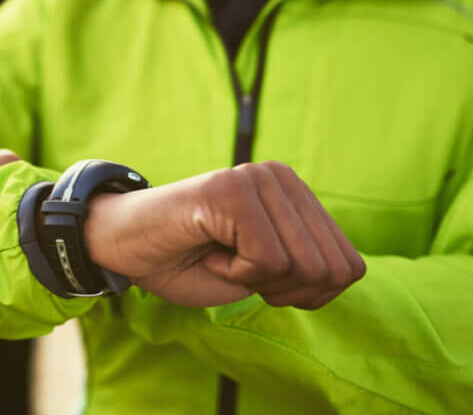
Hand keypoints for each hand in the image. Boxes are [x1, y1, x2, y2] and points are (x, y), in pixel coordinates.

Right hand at [83, 161, 365, 308]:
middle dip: (287, 291)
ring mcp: (257, 179)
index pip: (349, 266)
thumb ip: (305, 269)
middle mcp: (281, 177)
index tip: (260, 281)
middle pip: (331, 270)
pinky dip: (236, 273)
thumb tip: (344, 272)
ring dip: (257, 281)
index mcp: (295, 193)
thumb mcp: (261, 273)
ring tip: (221, 256)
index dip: (309, 295)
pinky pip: (266, 259)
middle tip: (239, 272)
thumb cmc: (187, 262)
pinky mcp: (232, 190)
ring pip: (302, 265)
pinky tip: (209, 250)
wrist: (123, 246)